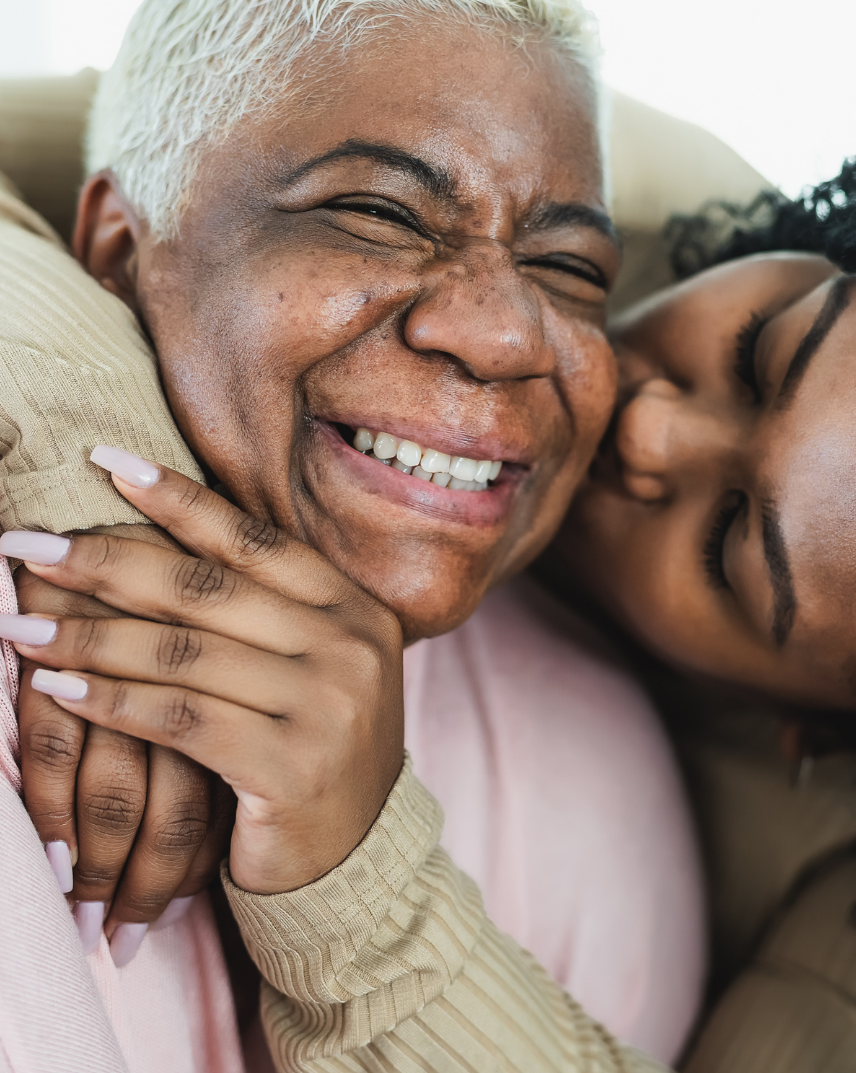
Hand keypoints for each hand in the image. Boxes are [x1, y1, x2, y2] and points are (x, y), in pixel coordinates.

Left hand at [1, 451, 404, 894]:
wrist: (355, 857)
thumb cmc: (315, 748)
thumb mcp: (309, 668)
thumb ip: (260, 612)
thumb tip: (152, 541)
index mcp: (356, 610)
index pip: (255, 542)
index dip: (178, 501)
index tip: (106, 464)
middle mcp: (350, 647)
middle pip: (209, 589)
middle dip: (108, 562)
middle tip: (30, 545)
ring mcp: (327, 706)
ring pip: (183, 654)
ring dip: (89, 636)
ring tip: (19, 624)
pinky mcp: (290, 766)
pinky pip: (179, 720)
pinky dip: (110, 700)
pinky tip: (57, 687)